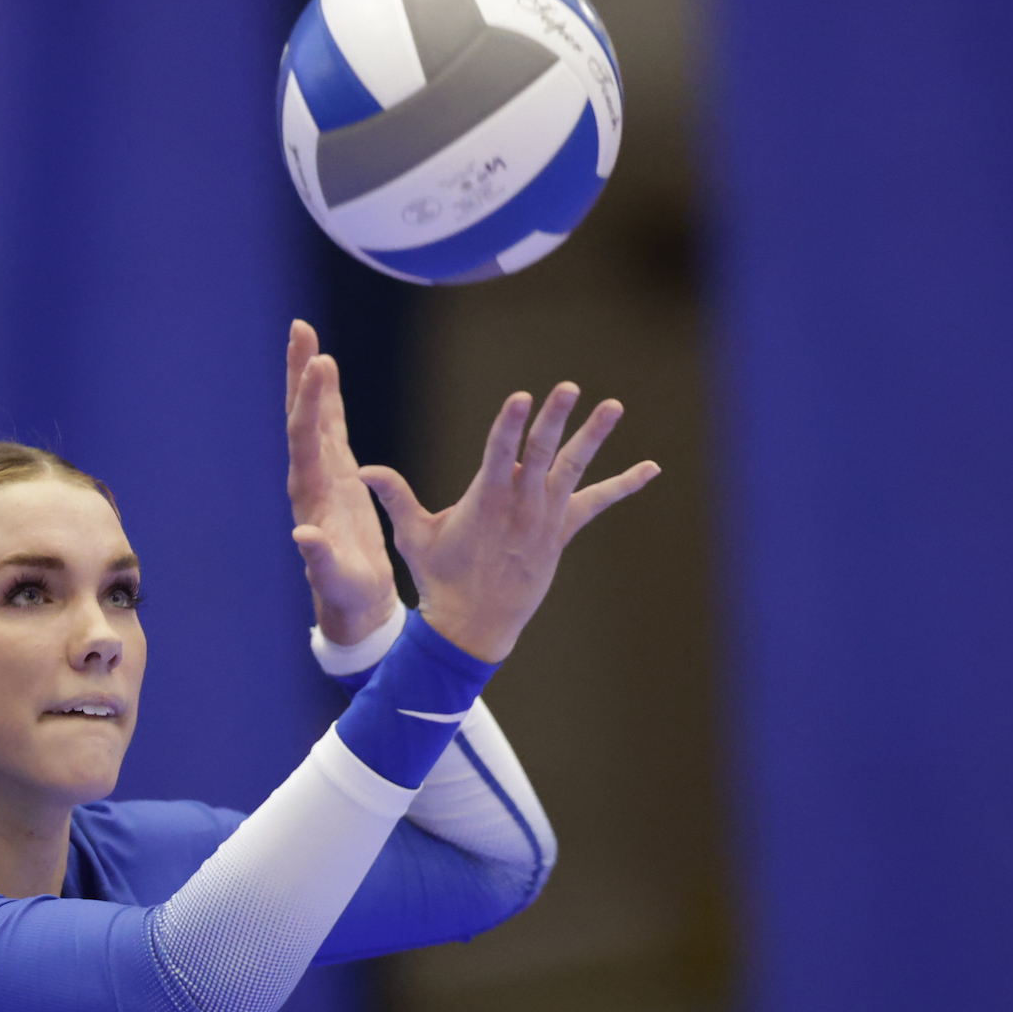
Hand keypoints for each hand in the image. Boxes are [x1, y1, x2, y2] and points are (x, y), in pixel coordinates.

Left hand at [286, 321, 399, 645]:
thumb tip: (302, 536)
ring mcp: (321, 475)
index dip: (311, 402)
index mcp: (310, 496)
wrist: (353, 603)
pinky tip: (325, 370)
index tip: (320, 364)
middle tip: (299, 329)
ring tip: (306, 335)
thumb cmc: (348, 595)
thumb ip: (319, 560)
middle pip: (300, 416)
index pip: (306, 439)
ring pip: (312, 416)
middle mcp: (309, 478)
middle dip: (299, 374)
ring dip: (308, 377)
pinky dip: (326, 397)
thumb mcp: (338, 581)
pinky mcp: (336, 476)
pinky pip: (329, 426)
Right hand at [361, 384, 657, 661]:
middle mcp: (520, 506)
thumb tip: (360, 470)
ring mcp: (545, 518)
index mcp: (485, 501)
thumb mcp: (413, 536)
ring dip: (594, 436)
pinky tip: (652, 468)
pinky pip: (597, 503)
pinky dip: (624, 485)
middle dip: (553, 419)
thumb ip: (394, 496)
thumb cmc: (440, 578)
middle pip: (540, 453)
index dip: (510, 425)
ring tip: (614, 406)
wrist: (474, 624)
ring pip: (573, 469)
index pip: (499, 454)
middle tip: (568, 387)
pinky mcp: (561, 532)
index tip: (521, 397)